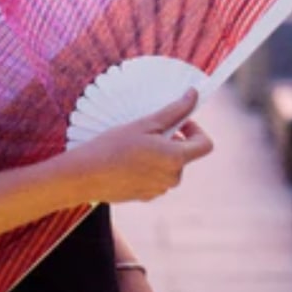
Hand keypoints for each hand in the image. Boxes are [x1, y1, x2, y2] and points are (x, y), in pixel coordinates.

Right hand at [70, 88, 213, 203]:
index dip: (196, 129)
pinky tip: (127, 161)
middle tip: (148, 130)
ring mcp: (159, 190)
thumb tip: (194, 95)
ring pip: (169, 167)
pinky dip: (148, 168)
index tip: (180, 122)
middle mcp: (172, 178)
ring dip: (159, 154)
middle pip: (184, 155)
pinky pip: (155, 178)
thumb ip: (174, 111)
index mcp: (176, 158)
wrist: (86, 175)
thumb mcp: (145, 124)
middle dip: (172, 140)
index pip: (205, 145)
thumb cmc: (114, 146)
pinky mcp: (146, 196)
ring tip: (134, 145)